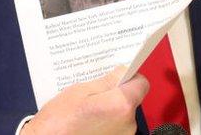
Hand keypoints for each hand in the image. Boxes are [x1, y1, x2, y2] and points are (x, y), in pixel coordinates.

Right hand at [22, 66, 148, 134]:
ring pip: (123, 115)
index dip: (131, 76)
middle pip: (131, 100)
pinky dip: (106, 123)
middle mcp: (128, 124)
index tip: (119, 74)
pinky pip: (116, 127)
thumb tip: (121, 72)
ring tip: (87, 109)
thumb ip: (106, 81)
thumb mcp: (80, 91)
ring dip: (110, 110)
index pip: (141, 84)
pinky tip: (88, 121)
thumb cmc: (59, 122)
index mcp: (121, 105)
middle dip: (116, 94)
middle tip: (94, 92)